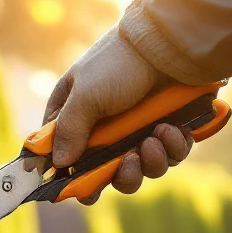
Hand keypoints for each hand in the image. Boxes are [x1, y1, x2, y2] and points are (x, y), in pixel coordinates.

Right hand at [32, 26, 194, 204]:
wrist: (171, 42)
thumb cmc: (119, 63)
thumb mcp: (85, 96)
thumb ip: (68, 131)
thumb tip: (58, 164)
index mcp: (76, 115)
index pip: (63, 156)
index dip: (72, 177)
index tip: (82, 191)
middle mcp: (105, 128)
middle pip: (106, 173)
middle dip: (121, 175)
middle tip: (129, 163)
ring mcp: (138, 130)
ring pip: (142, 169)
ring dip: (150, 162)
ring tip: (155, 137)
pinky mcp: (168, 129)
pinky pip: (170, 155)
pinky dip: (173, 147)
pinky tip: (173, 128)